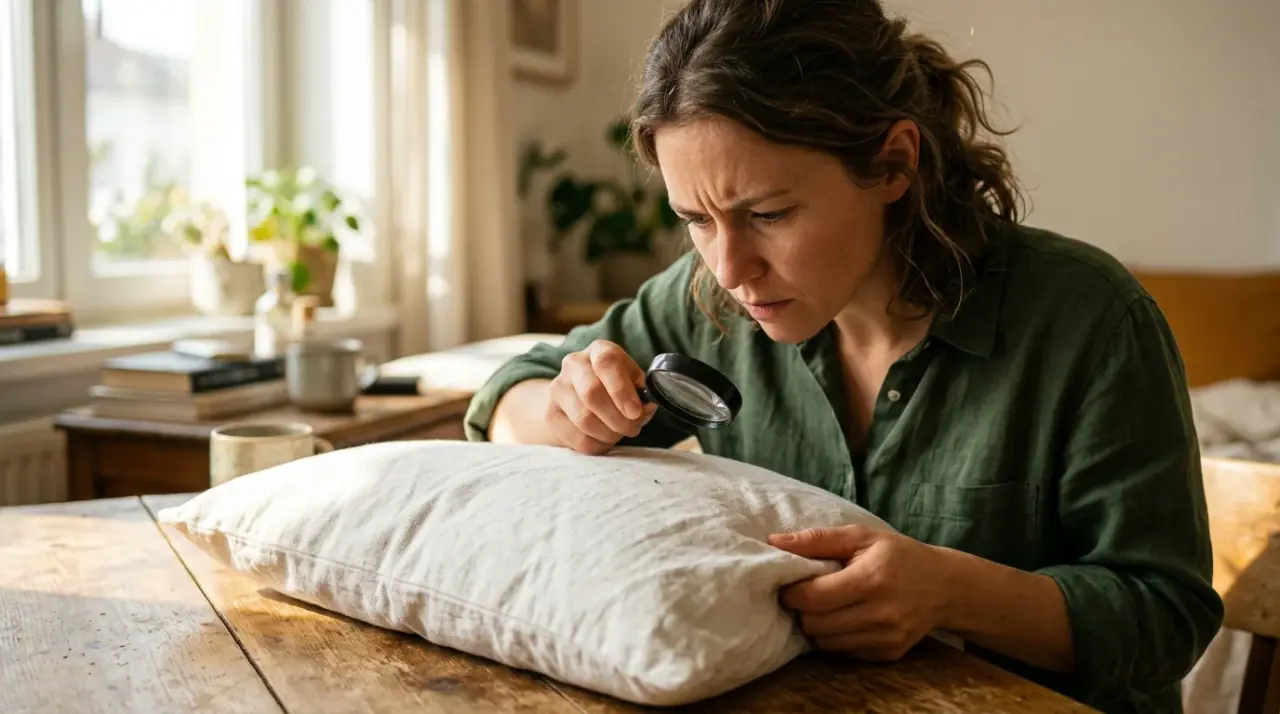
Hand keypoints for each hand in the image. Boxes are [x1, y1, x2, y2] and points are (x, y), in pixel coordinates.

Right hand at [547, 340, 657, 453]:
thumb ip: (642, 392)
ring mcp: (558, 389)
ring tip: (619, 434)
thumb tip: (644, 409)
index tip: (635, 412)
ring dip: (609, 434)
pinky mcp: (551, 414)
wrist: (582, 396)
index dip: (621, 390)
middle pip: (592, 393)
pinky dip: (597, 445)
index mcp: (598, 350)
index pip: (606, 363)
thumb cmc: (615, 387)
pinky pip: (577, 438)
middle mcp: (573, 364)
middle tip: (632, 428)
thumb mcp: (633, 381)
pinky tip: (604, 440)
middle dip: (618, 418)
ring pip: (584, 419)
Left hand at [768, 525, 952, 661]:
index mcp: (870, 579)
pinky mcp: (889, 653)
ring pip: (826, 643)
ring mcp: (887, 637)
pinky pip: (845, 652)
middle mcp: (880, 613)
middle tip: (807, 595)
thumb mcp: (862, 536)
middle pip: (815, 624)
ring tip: (826, 606)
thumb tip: (773, 542)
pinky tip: (846, 618)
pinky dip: (837, 638)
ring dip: (817, 626)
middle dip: (803, 610)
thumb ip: (817, 539)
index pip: (812, 598)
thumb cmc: (898, 555)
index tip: (789, 584)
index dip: (791, 592)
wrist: (945, 586)